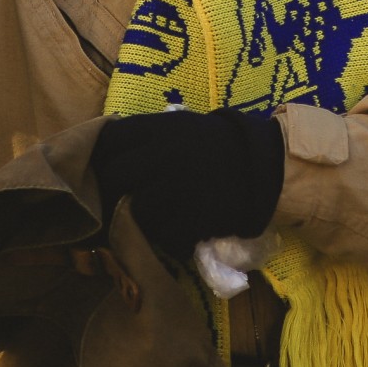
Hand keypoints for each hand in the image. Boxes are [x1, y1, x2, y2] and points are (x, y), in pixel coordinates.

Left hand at [89, 109, 284, 259]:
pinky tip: (180, 232)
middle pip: (113, 177)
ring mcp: (176, 189)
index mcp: (158, 129)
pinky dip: (170, 240)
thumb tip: (107, 151)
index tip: (109, 167)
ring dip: (142, 220)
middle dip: (114, 191)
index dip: (104, 156)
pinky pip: (164, 237)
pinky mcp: (192, 219)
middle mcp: (161, 155)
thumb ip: (146, 136)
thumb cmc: (217, 145)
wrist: (263, 166)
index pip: (108, 140)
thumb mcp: (180, 126)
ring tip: (156, 218)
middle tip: (123, 200)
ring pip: (135, 212)